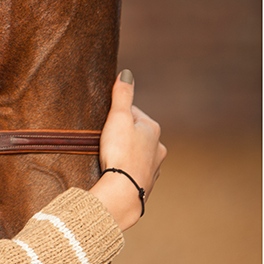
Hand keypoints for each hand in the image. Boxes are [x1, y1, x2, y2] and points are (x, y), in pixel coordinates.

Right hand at [89, 70, 166, 230]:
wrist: (123, 191)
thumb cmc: (120, 152)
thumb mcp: (118, 117)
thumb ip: (123, 95)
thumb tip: (127, 73)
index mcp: (153, 128)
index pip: (133, 112)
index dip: (116, 115)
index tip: (105, 122)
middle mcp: (158, 147)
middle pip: (137, 134)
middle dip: (123, 135)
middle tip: (105, 140)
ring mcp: (154, 167)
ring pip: (138, 154)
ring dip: (126, 154)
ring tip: (110, 158)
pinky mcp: (146, 184)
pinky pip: (135, 172)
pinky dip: (127, 171)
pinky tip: (117, 173)